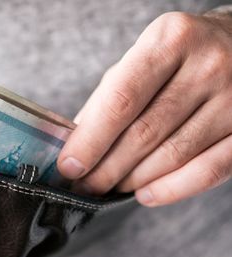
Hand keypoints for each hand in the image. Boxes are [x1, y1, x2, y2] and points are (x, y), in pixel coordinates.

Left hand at [57, 11, 231, 206]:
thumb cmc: (178, 57)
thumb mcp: (141, 59)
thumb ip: (109, 98)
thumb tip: (77, 146)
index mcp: (170, 40)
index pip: (120, 101)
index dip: (90, 140)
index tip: (69, 166)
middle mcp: (208, 65)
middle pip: (144, 133)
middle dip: (106, 169)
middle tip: (85, 185)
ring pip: (173, 156)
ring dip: (133, 180)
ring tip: (110, 187)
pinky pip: (208, 171)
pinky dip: (171, 189)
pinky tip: (145, 194)